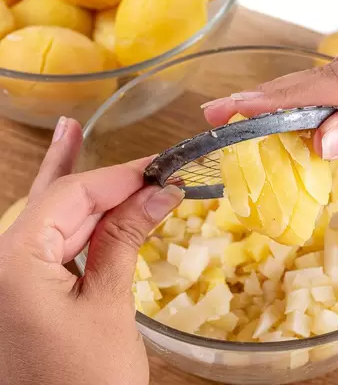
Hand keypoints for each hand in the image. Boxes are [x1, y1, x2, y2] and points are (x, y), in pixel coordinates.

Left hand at [0, 118, 183, 384]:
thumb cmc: (89, 382)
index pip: (70, 196)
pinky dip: (72, 224)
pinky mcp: (21, 296)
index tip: (161, 168)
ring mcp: (8, 281)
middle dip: (92, 175)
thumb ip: (125, 239)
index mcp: (14, 263)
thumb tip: (159, 192)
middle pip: (53, 202)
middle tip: (106, 140)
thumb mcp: (110, 305)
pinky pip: (49, 246)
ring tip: (72, 138)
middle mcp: (0, 265)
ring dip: (75, 190)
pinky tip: (73, 197)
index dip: (119, 176)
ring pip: (47, 220)